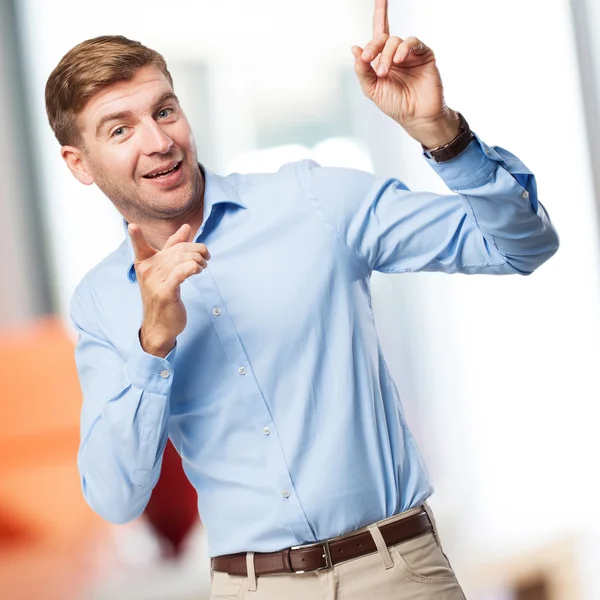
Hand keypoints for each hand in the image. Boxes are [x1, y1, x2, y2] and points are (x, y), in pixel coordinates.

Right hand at [128, 223, 210, 357]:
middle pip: (177, 250)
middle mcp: (147, 271)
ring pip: (182, 260)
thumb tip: (185, 228)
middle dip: (196, 250)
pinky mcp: (165, 292)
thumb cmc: (165, 295)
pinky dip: (193, 267)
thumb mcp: (167, 270)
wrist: (160, 326)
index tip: (132, 226)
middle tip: (205, 256)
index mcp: (144, 263)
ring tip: (203, 266)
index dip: (136, 237)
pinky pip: (181, 273)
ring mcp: (154, 282)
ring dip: (198, 260)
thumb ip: (174, 248)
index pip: (140, 246)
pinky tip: (198, 269)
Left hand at [351, 0, 459, 148]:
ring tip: (385, 72)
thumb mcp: (372, 90)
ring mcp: (410, 54)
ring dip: (387, 54)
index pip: (379, 32)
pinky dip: (404, 48)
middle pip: (382, 38)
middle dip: (374, 48)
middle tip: (370, 62)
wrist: (416, 117)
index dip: (380, 12)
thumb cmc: (395, 105)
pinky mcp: (424, 55)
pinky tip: (399, 59)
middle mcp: (396, 53)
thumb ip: (362, 71)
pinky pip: (413, 43)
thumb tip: (355, 48)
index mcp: (382, 59)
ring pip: (395, 40)